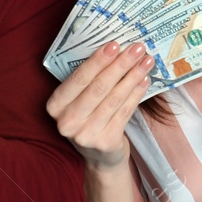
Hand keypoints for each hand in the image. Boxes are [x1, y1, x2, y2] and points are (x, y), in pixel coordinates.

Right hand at [45, 41, 154, 170]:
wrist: (98, 156)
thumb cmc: (88, 117)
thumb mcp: (78, 101)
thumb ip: (88, 80)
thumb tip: (115, 49)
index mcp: (55, 106)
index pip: (78, 78)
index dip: (98, 61)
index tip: (115, 44)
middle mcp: (67, 122)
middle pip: (98, 87)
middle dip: (120, 65)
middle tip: (137, 48)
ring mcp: (86, 135)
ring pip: (114, 99)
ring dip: (133, 77)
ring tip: (146, 61)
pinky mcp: (105, 142)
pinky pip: (125, 112)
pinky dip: (136, 94)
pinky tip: (144, 80)